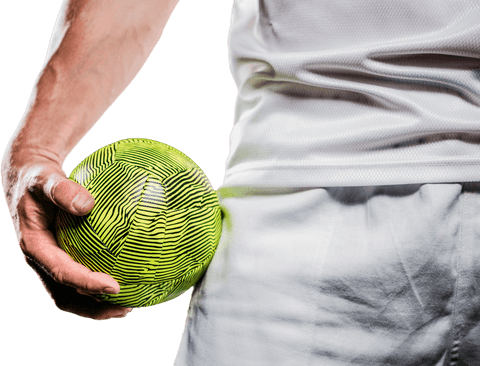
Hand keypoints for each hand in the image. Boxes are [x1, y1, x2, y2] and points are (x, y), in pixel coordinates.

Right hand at [2, 153, 132, 319]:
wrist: (28, 179)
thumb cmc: (36, 178)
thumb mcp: (43, 179)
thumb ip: (61, 190)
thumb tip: (87, 205)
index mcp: (35, 247)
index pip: (62, 273)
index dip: (87, 283)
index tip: (115, 287)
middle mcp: (43, 260)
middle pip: (66, 295)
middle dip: (94, 307)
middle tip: (125, 308)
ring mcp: (52, 261)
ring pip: (73, 293)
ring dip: (98, 304)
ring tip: (129, 305)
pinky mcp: (62, 256)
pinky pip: (81, 276)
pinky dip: (100, 284)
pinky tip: (126, 276)